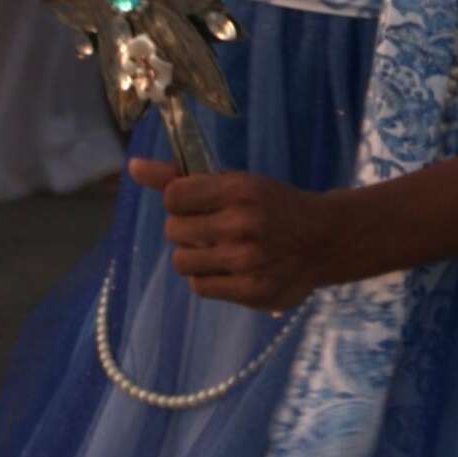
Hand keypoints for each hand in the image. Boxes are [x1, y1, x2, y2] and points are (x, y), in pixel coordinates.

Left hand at [131, 158, 340, 310]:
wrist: (324, 240)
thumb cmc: (272, 205)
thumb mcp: (236, 181)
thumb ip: (182, 176)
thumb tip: (133, 166)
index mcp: (238, 189)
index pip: (173, 196)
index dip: (178, 201)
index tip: (194, 203)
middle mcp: (241, 223)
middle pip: (174, 230)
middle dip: (187, 229)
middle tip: (212, 227)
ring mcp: (246, 260)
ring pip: (183, 261)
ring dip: (195, 256)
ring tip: (219, 250)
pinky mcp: (250, 290)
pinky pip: (200, 287)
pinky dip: (208, 278)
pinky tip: (229, 269)